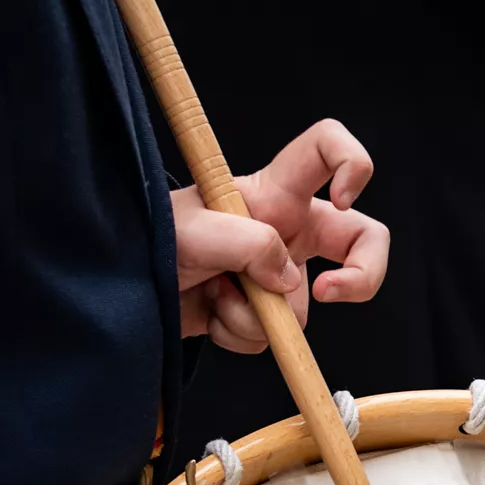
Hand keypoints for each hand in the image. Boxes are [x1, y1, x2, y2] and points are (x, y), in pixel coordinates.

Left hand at [173, 118, 390, 354]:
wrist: (123, 292)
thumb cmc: (151, 242)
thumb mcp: (192, 230)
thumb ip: (249, 244)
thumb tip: (288, 281)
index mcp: (274, 193)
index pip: (327, 148)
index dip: (352, 164)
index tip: (342, 199)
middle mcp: (284, 230)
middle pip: (361, 242)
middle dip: (361, 276)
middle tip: (327, 292)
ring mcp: (275, 275)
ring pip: (301, 309)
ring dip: (254, 314)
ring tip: (213, 293)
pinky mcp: (261, 314)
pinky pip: (273, 336)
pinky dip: (239, 333)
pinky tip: (211, 313)